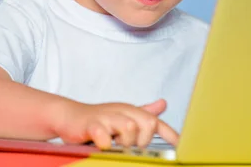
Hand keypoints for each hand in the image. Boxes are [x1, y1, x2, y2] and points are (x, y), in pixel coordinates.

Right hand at [56, 98, 178, 148]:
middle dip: (144, 139)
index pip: (157, 122)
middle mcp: (122, 111)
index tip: (181, 147)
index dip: (171, 135)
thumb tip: (163, 103)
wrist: (69, 116)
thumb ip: (144, 112)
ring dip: (124, 143)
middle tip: (130, 146)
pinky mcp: (91, 124)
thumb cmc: (99, 119)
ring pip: (129, 128)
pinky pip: (103, 135)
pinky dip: (105, 143)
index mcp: (132, 111)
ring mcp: (107, 117)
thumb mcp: (123, 115)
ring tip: (114, 145)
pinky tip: (103, 145)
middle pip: (148, 123)